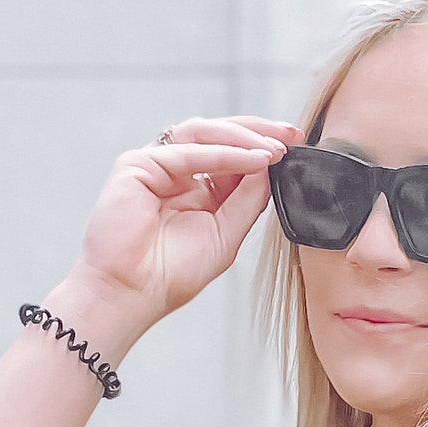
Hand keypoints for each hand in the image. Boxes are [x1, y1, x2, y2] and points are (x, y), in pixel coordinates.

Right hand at [59, 115, 298, 347]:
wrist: (131, 294)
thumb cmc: (171, 275)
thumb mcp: (226, 235)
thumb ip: (248, 200)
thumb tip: (271, 165)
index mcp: (198, 189)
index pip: (234, 155)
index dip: (263, 147)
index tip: (297, 146)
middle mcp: (177, 172)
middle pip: (220, 135)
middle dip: (258, 132)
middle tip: (292, 134)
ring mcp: (156, 165)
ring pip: (204, 133)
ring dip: (243, 137)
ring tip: (274, 150)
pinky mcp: (137, 164)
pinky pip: (187, 150)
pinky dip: (223, 153)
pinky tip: (252, 160)